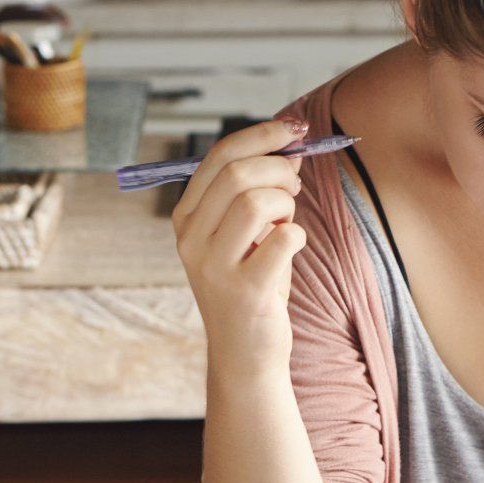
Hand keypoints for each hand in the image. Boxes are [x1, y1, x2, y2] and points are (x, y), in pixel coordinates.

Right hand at [173, 118, 309, 373]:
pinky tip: (291, 249)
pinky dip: (297, 235)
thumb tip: (289, 145)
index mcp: (186, 217)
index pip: (219, 156)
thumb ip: (257, 190)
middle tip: (296, 186)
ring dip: (287, 204)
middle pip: (237, 173)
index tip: (296, 130)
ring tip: (288, 222)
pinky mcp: (244, 291)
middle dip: (279, 169)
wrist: (246, 353)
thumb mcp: (245, 233)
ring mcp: (213, 267)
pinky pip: (283, 239)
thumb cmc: (252, 285)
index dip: (262, 135)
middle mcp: (190, 239)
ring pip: (257, 202)